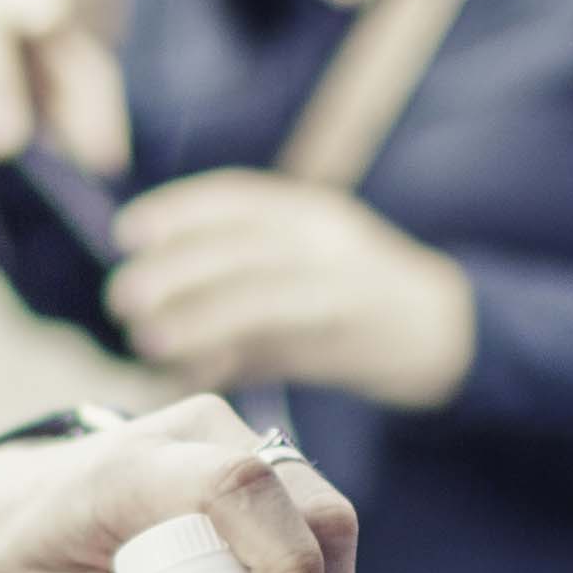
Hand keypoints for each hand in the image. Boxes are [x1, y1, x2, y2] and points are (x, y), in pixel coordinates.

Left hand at [0, 392, 360, 572]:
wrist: (21, 511)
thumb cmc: (28, 561)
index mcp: (131, 464)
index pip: (236, 486)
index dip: (285, 565)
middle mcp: (197, 437)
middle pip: (309, 502)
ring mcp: (238, 444)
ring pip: (329, 517)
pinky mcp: (264, 468)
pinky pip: (319, 529)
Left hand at [104, 172, 478, 410]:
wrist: (448, 333)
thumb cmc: (360, 301)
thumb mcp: (306, 266)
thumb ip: (243, 285)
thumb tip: (164, 323)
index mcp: (314, 213)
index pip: (239, 200)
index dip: (180, 212)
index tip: (129, 231)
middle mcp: (330, 244)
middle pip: (243, 250)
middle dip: (178, 270)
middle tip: (123, 296)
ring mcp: (347, 291)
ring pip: (262, 299)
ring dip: (199, 319)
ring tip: (148, 339)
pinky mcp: (357, 342)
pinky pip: (284, 350)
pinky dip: (237, 361)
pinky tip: (199, 373)